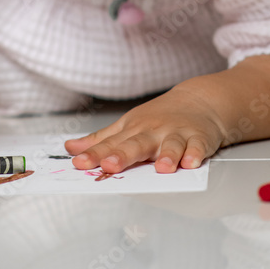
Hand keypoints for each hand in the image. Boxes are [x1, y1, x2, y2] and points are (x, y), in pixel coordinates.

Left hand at [64, 79, 227, 173]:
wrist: (199, 101)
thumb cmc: (159, 117)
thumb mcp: (128, 125)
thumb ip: (101, 140)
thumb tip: (71, 148)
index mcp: (133, 129)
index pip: (110, 144)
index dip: (94, 154)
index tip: (79, 163)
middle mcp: (153, 131)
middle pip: (137, 144)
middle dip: (123, 155)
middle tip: (110, 165)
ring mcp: (177, 134)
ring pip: (171, 146)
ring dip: (166, 156)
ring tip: (161, 168)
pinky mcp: (199, 138)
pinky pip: (198, 147)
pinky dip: (195, 154)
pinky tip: (191, 162)